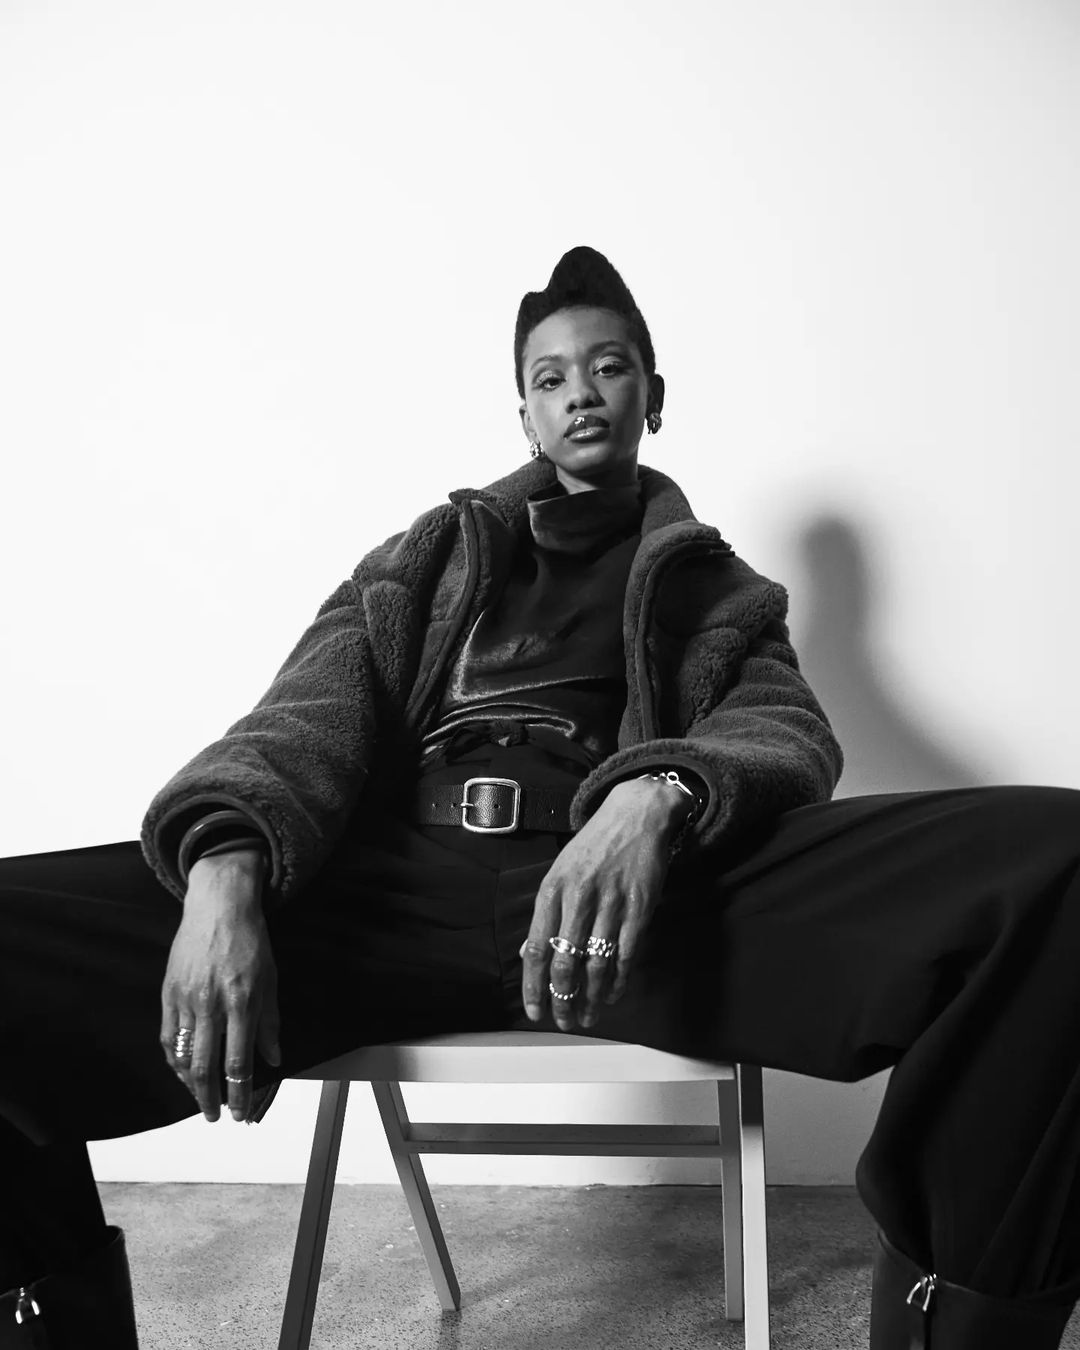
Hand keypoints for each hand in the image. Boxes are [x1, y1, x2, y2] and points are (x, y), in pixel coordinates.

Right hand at [160, 851, 280, 1122]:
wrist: (219, 906)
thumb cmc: (251, 941)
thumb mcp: (271, 979)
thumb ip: (270, 1022)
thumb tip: (274, 1059)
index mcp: (242, 1002)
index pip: (239, 1062)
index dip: (240, 1093)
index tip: (242, 1113)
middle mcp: (212, 1004)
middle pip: (207, 1066)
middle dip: (211, 1097)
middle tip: (215, 1116)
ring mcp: (187, 999)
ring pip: (183, 1055)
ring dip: (190, 1084)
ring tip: (199, 1098)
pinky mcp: (169, 992)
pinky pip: (167, 1036)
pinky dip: (173, 1060)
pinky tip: (181, 1071)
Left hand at [519, 779, 686, 1030]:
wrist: (636, 815)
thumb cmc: (594, 846)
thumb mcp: (560, 871)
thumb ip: (547, 913)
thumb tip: (529, 953)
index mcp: (553, 889)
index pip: (537, 947)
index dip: (534, 985)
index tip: (534, 1010)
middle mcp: (579, 898)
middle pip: (565, 962)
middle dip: (562, 999)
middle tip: (564, 1021)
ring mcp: (611, 903)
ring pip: (596, 963)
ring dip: (590, 997)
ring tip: (587, 1017)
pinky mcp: (639, 907)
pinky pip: (627, 953)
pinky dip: (618, 979)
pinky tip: (612, 994)